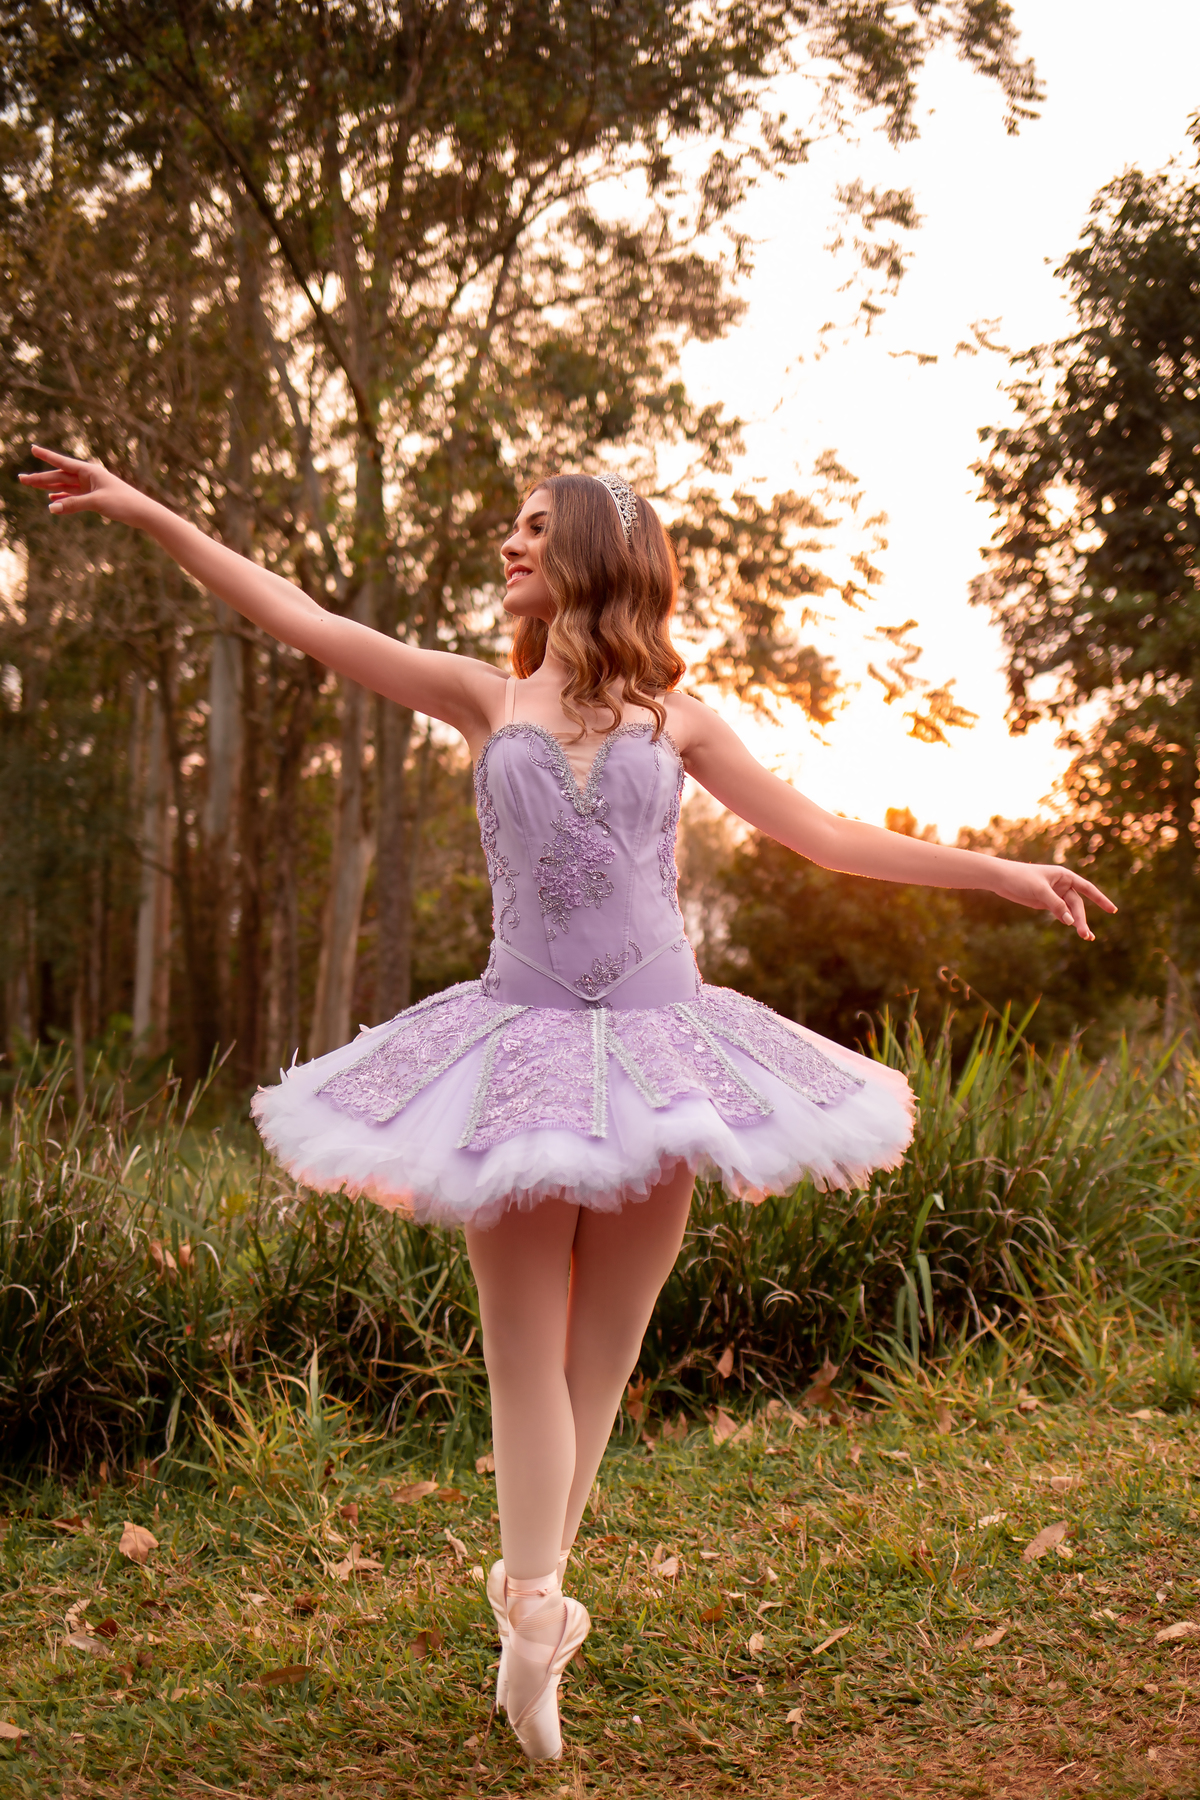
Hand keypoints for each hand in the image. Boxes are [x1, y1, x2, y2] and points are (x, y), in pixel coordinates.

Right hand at [18, 445, 147, 526]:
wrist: (143, 513)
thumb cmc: (123, 503)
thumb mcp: (96, 503)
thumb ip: (73, 505)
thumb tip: (51, 509)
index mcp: (90, 471)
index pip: (62, 462)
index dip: (46, 456)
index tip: (33, 448)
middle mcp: (89, 477)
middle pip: (59, 476)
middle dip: (40, 478)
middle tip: (21, 479)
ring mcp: (92, 487)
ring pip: (65, 486)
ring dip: (48, 487)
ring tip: (31, 486)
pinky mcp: (95, 498)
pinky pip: (74, 497)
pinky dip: (63, 498)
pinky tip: (52, 501)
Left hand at [995, 861, 1116, 940]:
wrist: (1001, 878)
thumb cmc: (1020, 878)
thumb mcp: (1040, 891)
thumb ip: (1056, 905)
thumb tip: (1070, 921)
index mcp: (1065, 876)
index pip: (1087, 888)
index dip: (1101, 899)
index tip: (1113, 910)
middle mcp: (1062, 884)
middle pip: (1078, 905)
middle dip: (1082, 919)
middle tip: (1086, 935)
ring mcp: (1055, 894)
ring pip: (1070, 910)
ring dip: (1077, 923)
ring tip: (1086, 936)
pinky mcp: (1046, 902)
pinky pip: (1060, 912)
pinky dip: (1066, 920)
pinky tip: (1071, 927)